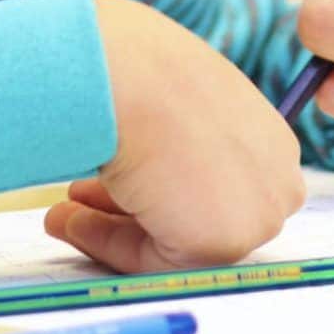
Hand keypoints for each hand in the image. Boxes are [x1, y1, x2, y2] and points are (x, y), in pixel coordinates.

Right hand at [42, 0, 303, 272]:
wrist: (129, 76)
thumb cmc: (141, 72)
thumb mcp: (168, 100)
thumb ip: (171, 140)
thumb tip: (140, 169)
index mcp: (267, 138)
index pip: (216, 182)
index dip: (156, 186)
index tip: (110, 184)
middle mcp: (274, 178)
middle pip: (197, 215)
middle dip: (132, 212)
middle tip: (79, 199)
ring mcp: (256, 214)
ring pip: (177, 241)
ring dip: (109, 227)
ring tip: (60, 214)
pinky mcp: (224, 243)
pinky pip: (158, 262)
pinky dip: (110, 244)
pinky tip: (69, 219)